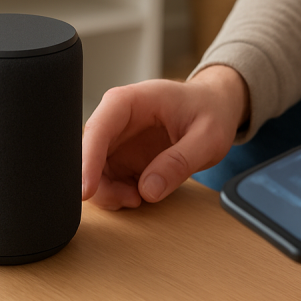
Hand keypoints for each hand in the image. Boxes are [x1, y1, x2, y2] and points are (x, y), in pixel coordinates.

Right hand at [81, 65, 249, 209]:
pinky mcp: (122, 159)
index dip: (87, 160)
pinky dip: (117, 195)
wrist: (214, 108)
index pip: (98, 128)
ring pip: (93, 172)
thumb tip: (149, 189)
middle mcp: (116, 120)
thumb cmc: (210, 111)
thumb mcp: (207, 137)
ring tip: (139, 198)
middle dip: (99, 184)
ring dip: (108, 193)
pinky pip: (107, 181)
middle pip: (87, 154)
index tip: (86, 189)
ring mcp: (117, 140)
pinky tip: (139, 196)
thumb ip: (180, 161)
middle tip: (129, 199)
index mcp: (131, 101)